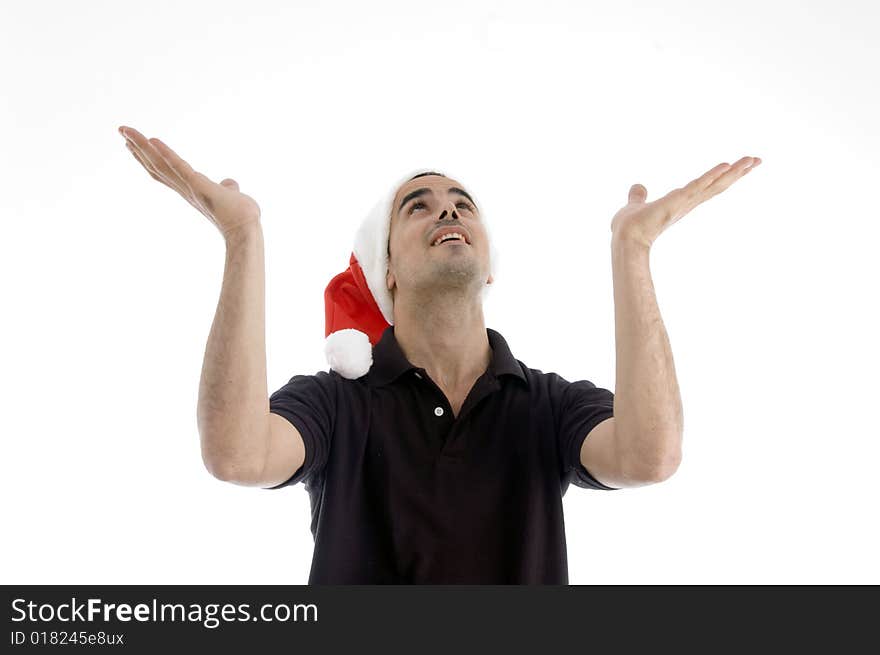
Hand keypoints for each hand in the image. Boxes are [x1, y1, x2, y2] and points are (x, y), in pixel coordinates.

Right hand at [119, 125, 261, 239]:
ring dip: (142, 146)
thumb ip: (227, 188)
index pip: (164, 172)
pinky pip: (179, 166)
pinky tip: (153, 140)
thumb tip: (230, 184)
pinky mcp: (197, 185)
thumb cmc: (240, 217)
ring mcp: (189, 187)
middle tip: (122, 130)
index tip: (135, 145)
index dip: (149, 158)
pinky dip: (166, 153)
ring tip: (125, 130)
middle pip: (155, 166)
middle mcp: (184, 189)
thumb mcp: (231, 196)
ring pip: (160, 164)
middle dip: (138, 148)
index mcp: (190, 190)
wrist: (246, 230)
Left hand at [610, 155, 761, 248]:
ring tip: (753, 160)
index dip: (723, 177)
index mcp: (681, 202)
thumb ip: (638, 196)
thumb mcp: (635, 205)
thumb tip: (638, 187)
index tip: (739, 167)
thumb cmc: (629, 227)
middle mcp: (688, 203)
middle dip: (738, 172)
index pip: (707, 187)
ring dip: (734, 171)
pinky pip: (698, 186)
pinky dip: (712, 176)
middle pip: (718, 185)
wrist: (625, 238)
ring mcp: (685, 202)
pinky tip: (727, 165)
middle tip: (757, 160)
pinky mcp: (678, 201)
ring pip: (715, 184)